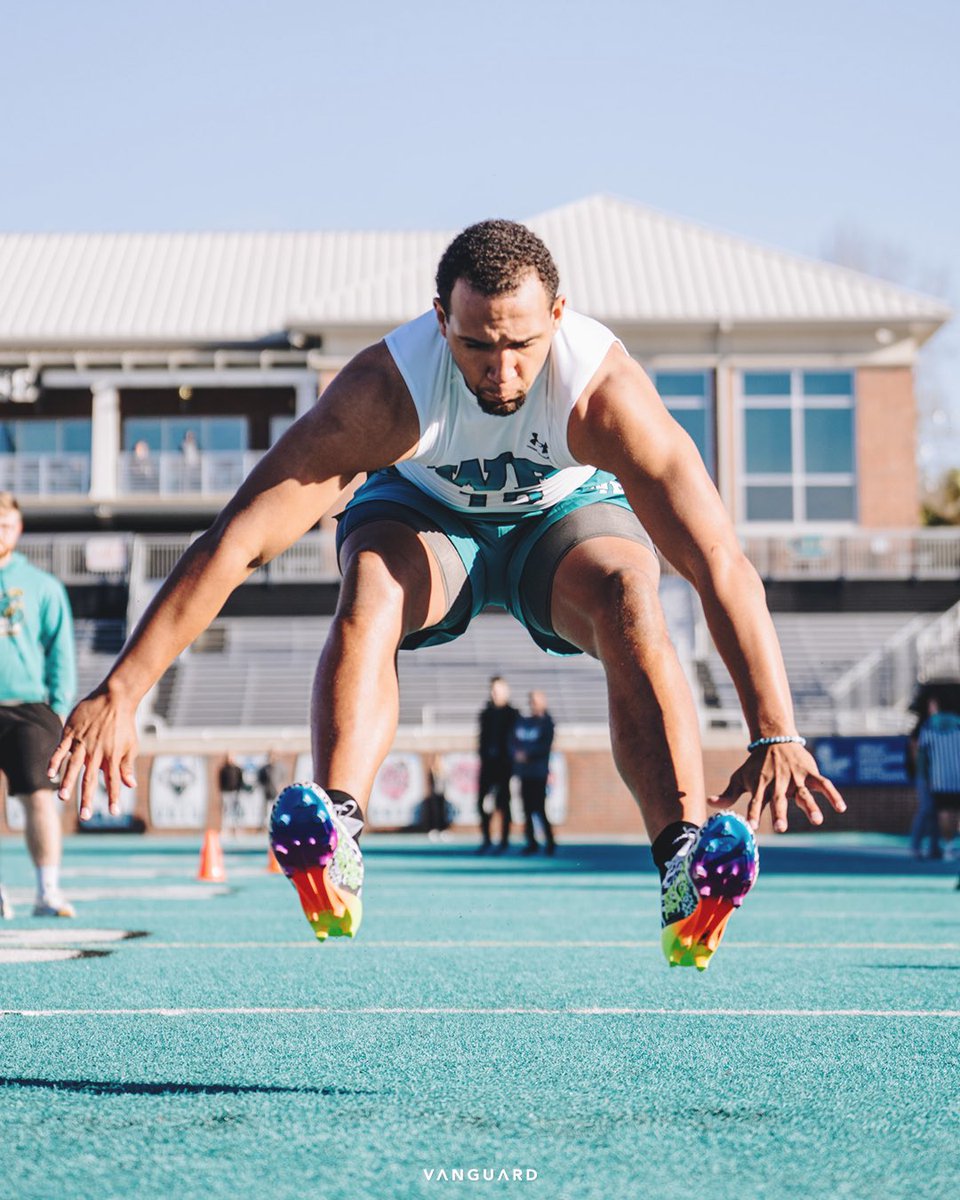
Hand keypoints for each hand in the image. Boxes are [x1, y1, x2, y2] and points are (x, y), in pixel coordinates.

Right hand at [47, 688, 138, 820]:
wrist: (114, 699)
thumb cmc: (124, 724)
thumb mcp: (131, 745)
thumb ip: (127, 766)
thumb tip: (130, 785)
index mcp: (112, 756)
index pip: (113, 781)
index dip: (113, 797)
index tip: (114, 812)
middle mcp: (97, 752)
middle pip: (90, 779)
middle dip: (87, 799)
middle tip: (85, 816)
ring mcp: (83, 743)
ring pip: (73, 766)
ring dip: (67, 782)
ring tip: (63, 798)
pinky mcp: (71, 733)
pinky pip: (61, 749)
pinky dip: (55, 761)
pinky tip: (50, 774)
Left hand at [708, 742, 845, 832]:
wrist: (774, 738)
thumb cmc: (755, 764)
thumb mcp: (740, 777)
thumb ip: (728, 795)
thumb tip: (708, 804)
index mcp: (760, 784)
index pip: (755, 801)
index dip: (753, 813)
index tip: (751, 827)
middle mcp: (778, 782)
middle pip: (779, 799)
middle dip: (779, 813)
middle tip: (781, 829)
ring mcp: (795, 777)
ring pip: (804, 793)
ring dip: (810, 806)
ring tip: (817, 821)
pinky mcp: (810, 773)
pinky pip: (824, 784)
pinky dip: (833, 795)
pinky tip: (841, 808)